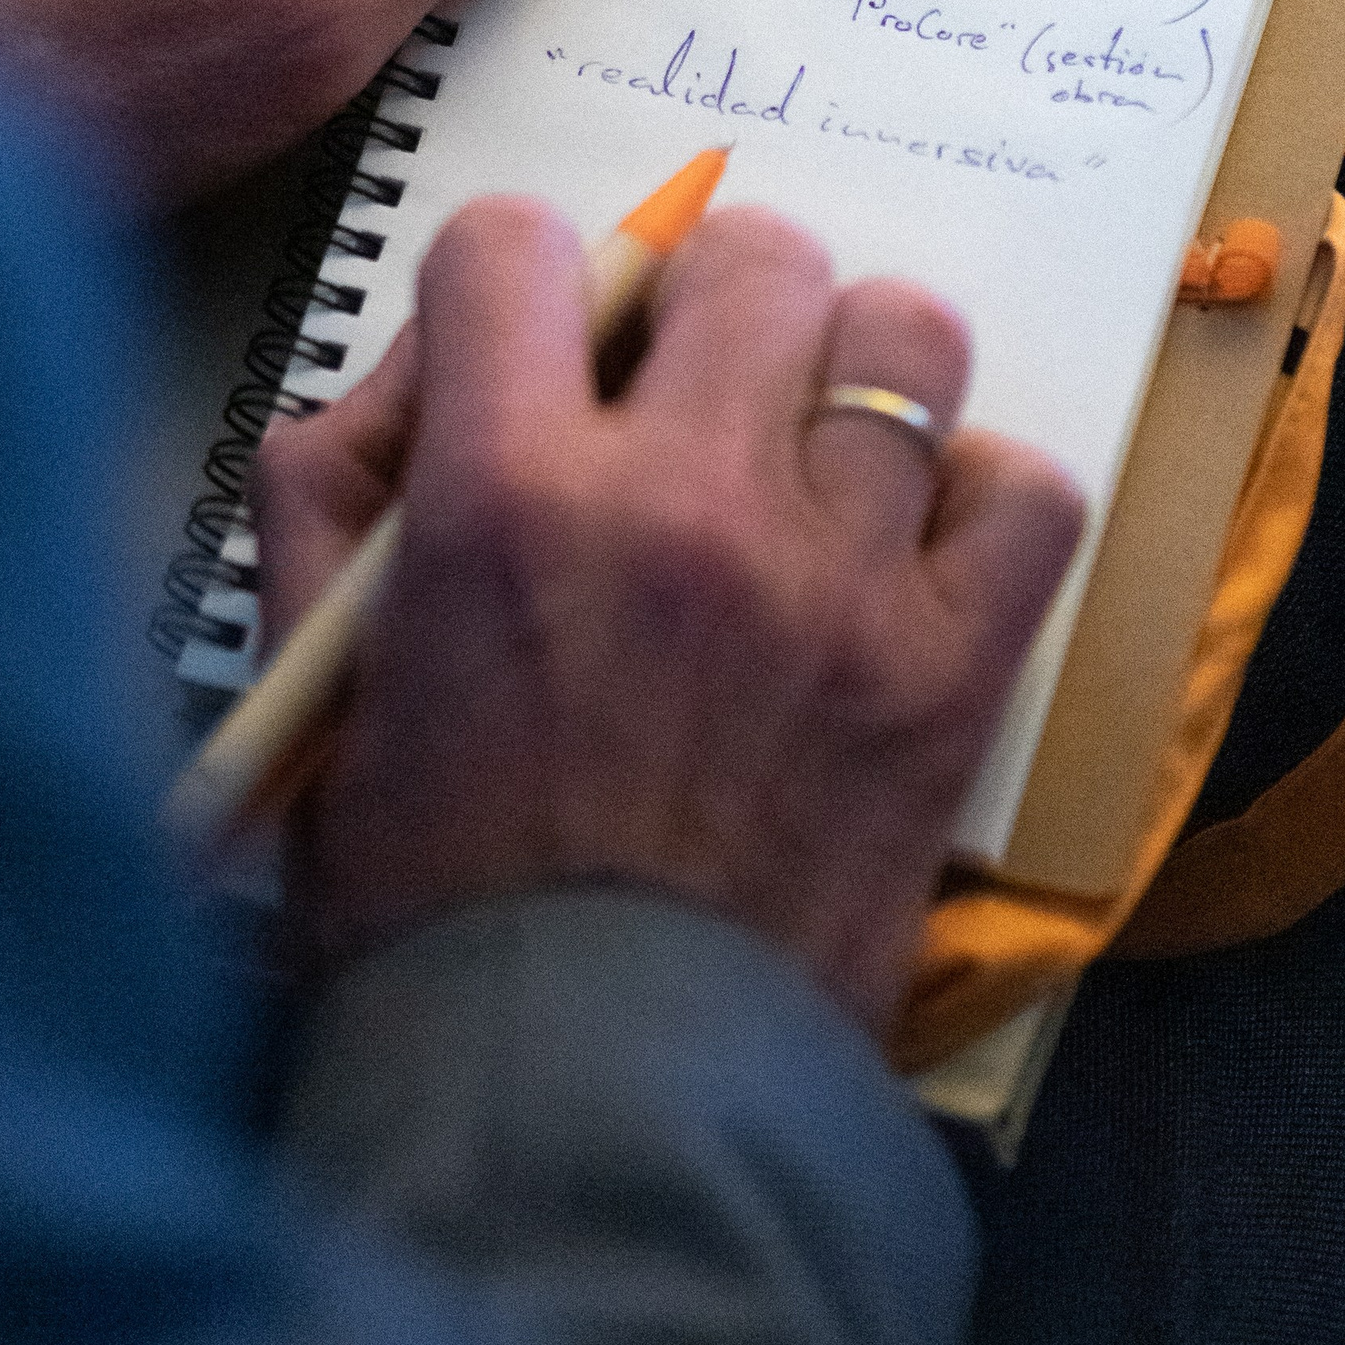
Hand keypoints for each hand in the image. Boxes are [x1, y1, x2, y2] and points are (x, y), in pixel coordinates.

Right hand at [252, 199, 1085, 1031]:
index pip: (512, 245)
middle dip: (703, 307)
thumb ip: (337, 491)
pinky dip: (977, 506)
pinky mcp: (950, 670)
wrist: (587, 1099)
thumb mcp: (318, 680)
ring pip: (904, 337)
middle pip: (747, 253)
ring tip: (814, 464)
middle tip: (685, 403)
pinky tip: (907, 562)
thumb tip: (427, 368)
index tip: (524, 358)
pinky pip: (1026, 491)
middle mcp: (683, 502)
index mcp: (503, 497)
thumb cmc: (429, 902)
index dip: (506, 288)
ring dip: (853, 379)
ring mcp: (838, 579)